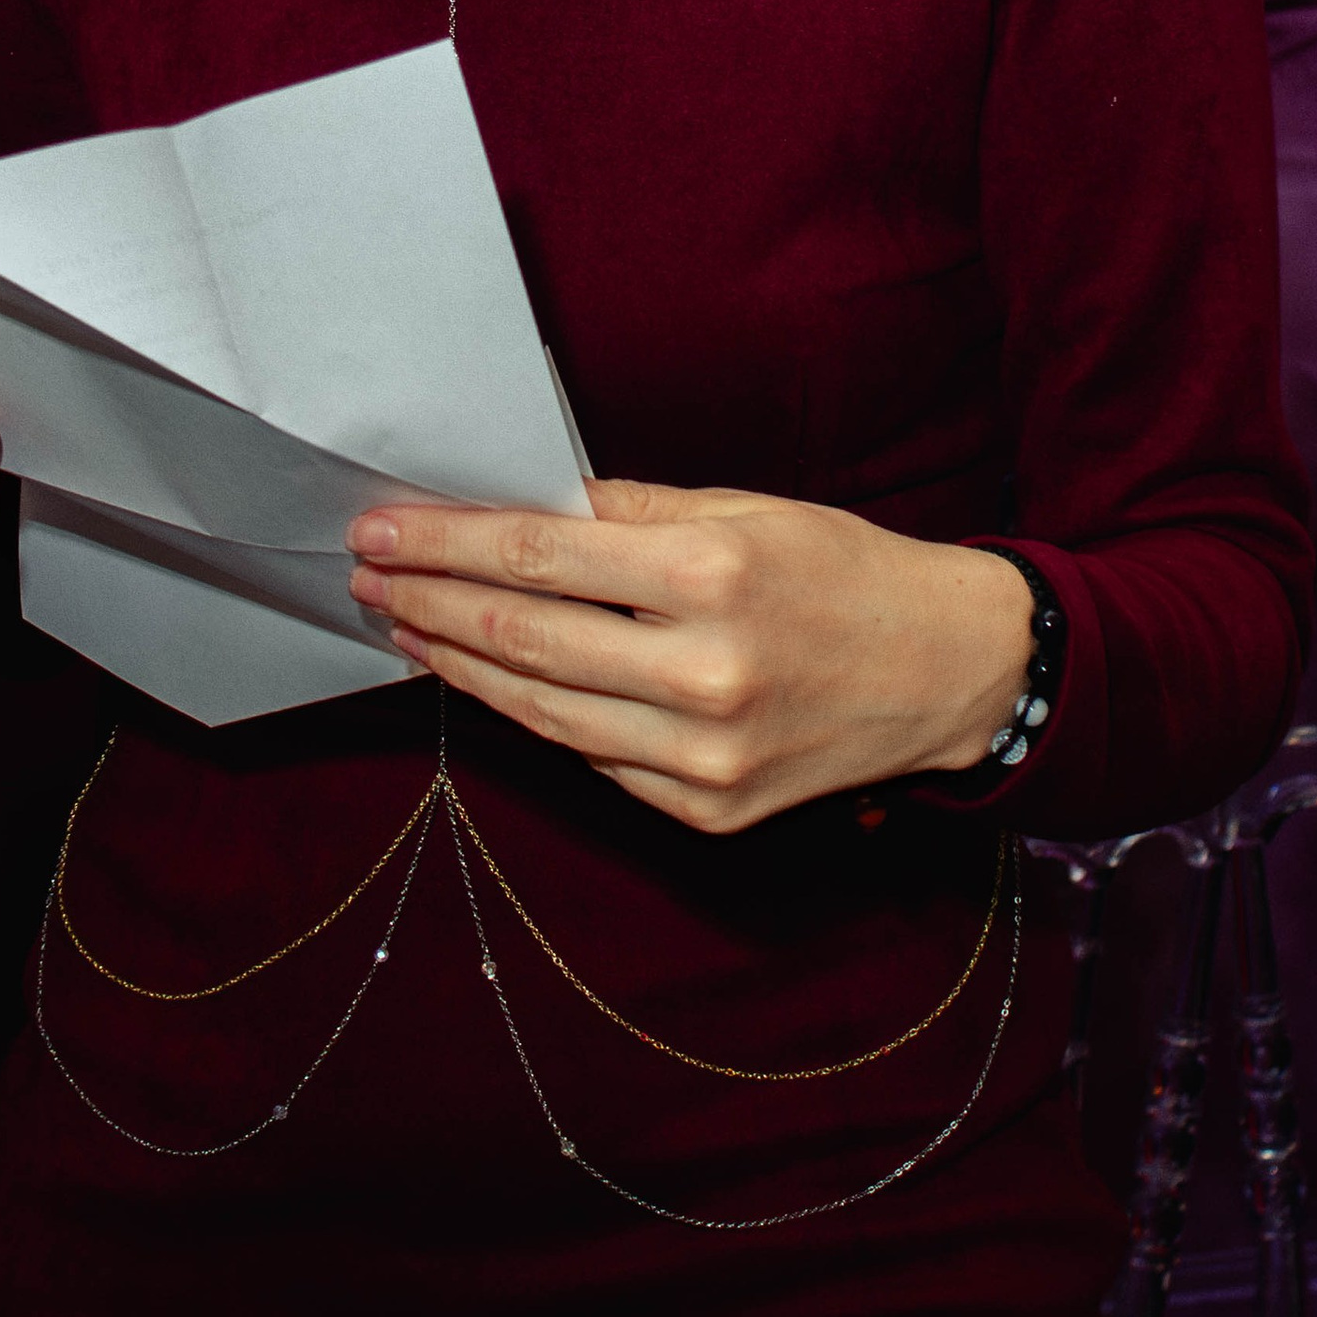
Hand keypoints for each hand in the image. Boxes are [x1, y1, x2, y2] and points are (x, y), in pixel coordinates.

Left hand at [345, 482, 1033, 832]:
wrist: (948, 673)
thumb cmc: (844, 571)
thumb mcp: (746, 509)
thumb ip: (630, 513)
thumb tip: (523, 506)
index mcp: (713, 575)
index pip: (537, 557)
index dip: (444, 543)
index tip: (381, 527)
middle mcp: (705, 673)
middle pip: (524, 636)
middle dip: (429, 603)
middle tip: (368, 575)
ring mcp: (704, 755)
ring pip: (543, 711)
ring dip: (462, 667)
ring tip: (408, 628)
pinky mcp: (707, 810)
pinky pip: (593, 759)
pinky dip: (535, 715)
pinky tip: (493, 680)